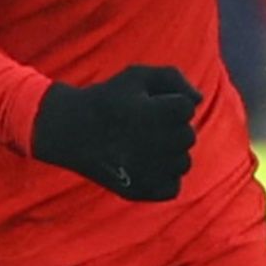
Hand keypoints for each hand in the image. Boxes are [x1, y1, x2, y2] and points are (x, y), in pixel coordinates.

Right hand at [29, 64, 197, 199]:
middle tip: (139, 125)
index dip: (167, 102)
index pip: (187, 107)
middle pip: (188, 136)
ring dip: (168, 153)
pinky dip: (161, 178)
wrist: (68, 130)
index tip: (143, 104)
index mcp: (160, 113)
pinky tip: (140, 165)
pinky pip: (172, 186)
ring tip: (139, 145)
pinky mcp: (143, 190)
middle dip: (169, 127)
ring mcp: (151, 170)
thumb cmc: (107, 99)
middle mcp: (159, 143)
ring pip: (183, 162)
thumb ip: (174, 78)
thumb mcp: (137, 75)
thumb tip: (198, 101)